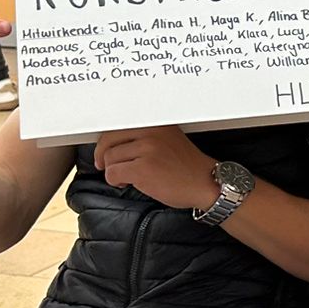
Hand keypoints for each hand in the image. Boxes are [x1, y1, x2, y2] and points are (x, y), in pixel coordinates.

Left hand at [93, 126, 215, 209]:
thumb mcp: (168, 141)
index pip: (120, 127)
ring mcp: (147, 150)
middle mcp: (151, 133)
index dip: (108, 141)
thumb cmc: (188, 168)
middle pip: (109, 140)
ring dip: (113, 171)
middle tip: (103, 164)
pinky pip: (113, 173)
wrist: (206, 183)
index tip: (105, 150)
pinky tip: (126, 183)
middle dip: (102, 155)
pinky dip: (115, 180)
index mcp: (156, 124)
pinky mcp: (142, 168)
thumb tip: (117, 144)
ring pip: (110, 158)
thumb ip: (146, 137)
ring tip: (125, 177)